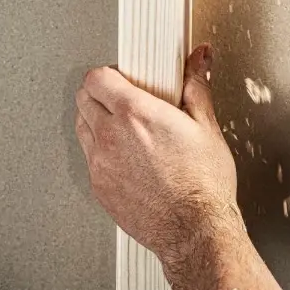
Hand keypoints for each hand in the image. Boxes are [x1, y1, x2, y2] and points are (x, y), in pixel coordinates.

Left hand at [75, 44, 238, 264]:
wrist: (195, 231)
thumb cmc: (204, 184)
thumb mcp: (207, 127)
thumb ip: (196, 86)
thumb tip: (199, 59)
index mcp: (136, 114)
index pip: (97, 78)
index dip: (109, 73)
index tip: (123, 77)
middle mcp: (111, 136)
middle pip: (83, 99)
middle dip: (100, 94)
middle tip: (123, 99)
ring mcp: (101, 164)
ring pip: (82, 128)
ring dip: (97, 121)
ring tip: (126, 129)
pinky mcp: (100, 188)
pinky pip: (90, 159)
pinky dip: (102, 152)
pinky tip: (128, 158)